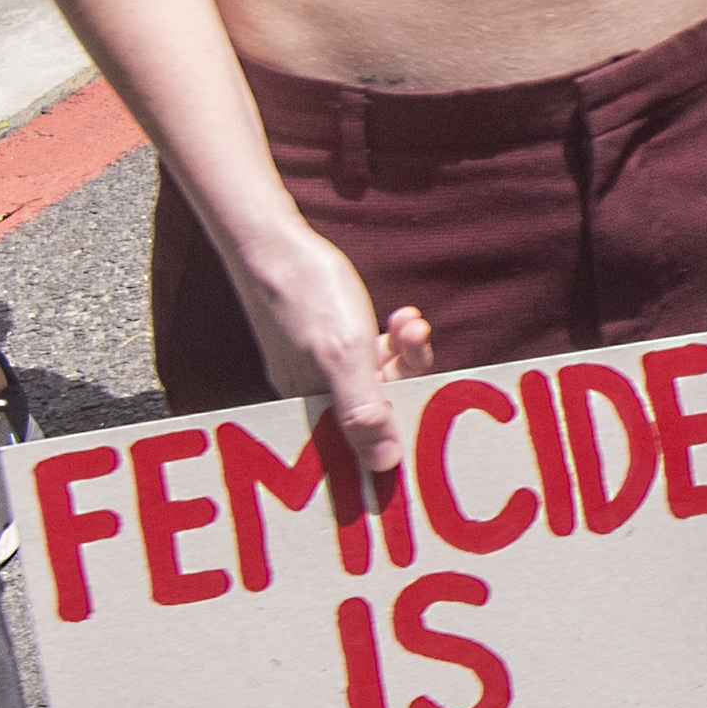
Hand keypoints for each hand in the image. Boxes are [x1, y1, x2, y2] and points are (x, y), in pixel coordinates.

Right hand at [210, 197, 433, 490]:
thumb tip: (384, 465)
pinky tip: (401, 316)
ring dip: (404, 350)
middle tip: (419, 337)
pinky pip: (370, 354)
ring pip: (379, 376)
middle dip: (408, 373)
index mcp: (314, 407)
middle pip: (379, 405)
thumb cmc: (305, 294)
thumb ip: (363, 411)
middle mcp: (316, 395)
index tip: (434, 397)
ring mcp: (321, 368)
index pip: (369, 438)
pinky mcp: (327, 344)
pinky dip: (391, 337)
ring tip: (409, 320)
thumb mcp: (342, 355)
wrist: (272, 241)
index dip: (406, 420)